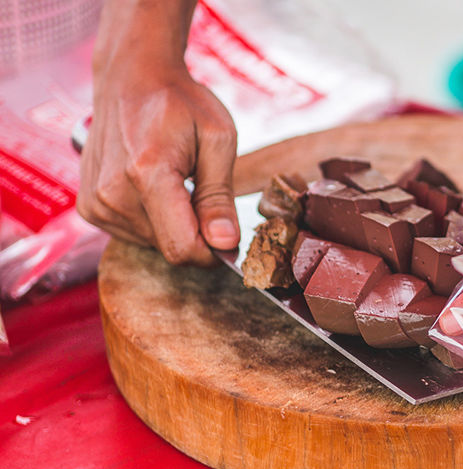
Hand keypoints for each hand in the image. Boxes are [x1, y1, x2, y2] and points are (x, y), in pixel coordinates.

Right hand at [78, 3, 237, 265]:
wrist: (131, 77)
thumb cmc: (180, 103)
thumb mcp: (217, 139)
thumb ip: (220, 196)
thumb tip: (225, 242)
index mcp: (147, 173)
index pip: (182, 247)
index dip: (214, 253)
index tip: (230, 237)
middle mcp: (113, 193)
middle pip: (170, 249)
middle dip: (197, 234)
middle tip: (204, 196)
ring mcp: (96, 203)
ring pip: (154, 245)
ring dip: (175, 225)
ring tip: (177, 183)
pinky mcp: (89, 208)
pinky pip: (135, 235)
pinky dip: (154, 221)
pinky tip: (155, 188)